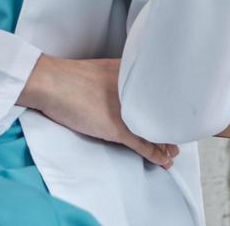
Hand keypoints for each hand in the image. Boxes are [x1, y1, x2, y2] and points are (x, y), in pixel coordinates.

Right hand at [20, 56, 178, 168]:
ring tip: (173, 151)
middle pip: (160, 112)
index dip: (167, 106)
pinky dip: (154, 154)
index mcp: (131, 74)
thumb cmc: (69, 76)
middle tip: (178, 135)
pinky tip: (163, 160)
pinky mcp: (117, 128)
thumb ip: (118, 78)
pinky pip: (141, 145)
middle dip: (169, 126)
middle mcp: (134, 92)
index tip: (174, 114)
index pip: (158, 92)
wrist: (51, 82)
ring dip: (165, 144)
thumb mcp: (102, 70)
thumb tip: (123, 89)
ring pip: (153, 131)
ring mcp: (127, 111)